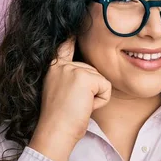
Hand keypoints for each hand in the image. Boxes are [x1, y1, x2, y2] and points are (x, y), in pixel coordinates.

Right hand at [31, 37, 111, 160]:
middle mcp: (61, 65)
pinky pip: (106, 87)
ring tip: (78, 106)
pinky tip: (85, 107)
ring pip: (101, 79)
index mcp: (53, 68)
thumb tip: (88, 77)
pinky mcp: (85, 77)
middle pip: (93, 70)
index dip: (71, 38)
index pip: (64, 46)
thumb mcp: (60, 93)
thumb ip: (70, 79)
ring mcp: (73, 69)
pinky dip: (100, 101)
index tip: (73, 28)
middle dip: (90, 90)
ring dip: (95, 97)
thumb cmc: (59, 120)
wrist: (55, 132)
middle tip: (74, 105)